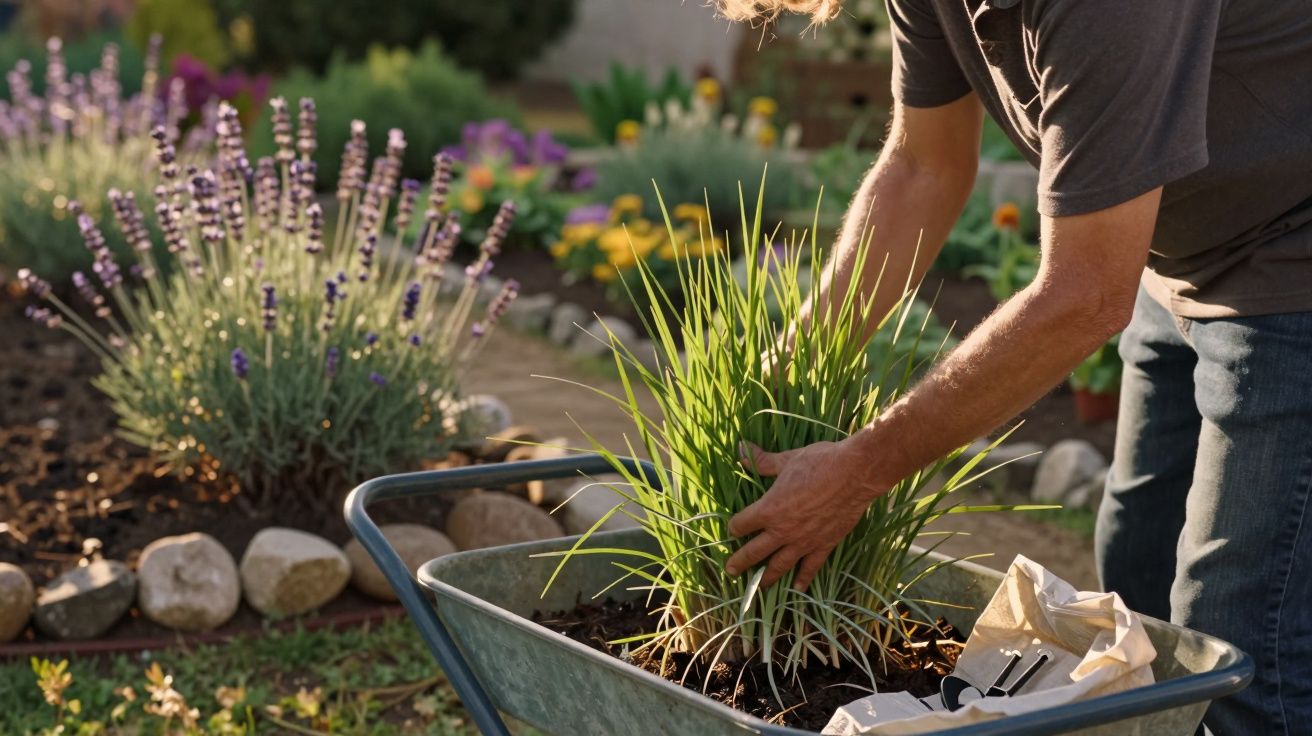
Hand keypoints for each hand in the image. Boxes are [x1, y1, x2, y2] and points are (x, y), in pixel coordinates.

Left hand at [725, 435, 889, 591]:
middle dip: (741, 562)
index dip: (734, 527)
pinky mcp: (824, 545)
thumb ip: (763, 462)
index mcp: (769, 509)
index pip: (742, 524)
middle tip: (731, 571)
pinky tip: (797, 588)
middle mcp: (783, 530)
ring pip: (780, 565)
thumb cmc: (819, 463)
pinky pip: (811, 567)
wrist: (856, 473)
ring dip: (767, 578)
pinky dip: (803, 579)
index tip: (733, 529)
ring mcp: (804, 541)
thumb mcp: (787, 460)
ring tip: (758, 588)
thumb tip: (741, 450)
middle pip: (755, 552)